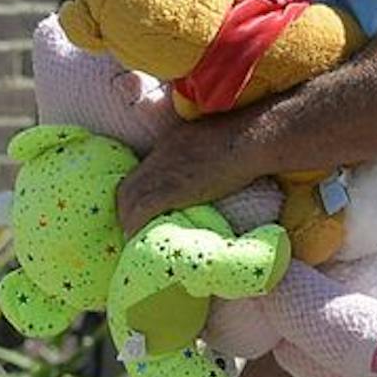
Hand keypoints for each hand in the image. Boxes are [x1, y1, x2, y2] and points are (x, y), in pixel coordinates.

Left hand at [117, 115, 268, 235]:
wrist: (250, 138)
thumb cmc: (245, 140)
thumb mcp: (212, 144)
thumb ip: (201, 159)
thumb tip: (208, 175)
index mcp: (169, 145)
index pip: (140, 172)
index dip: (135, 194)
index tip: (140, 210)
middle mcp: (160, 156)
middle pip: (127, 187)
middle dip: (125, 211)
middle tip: (134, 229)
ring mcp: (164, 171)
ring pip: (130, 200)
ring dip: (129, 221)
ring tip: (136, 239)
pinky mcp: (173, 188)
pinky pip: (143, 209)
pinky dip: (137, 224)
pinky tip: (139, 238)